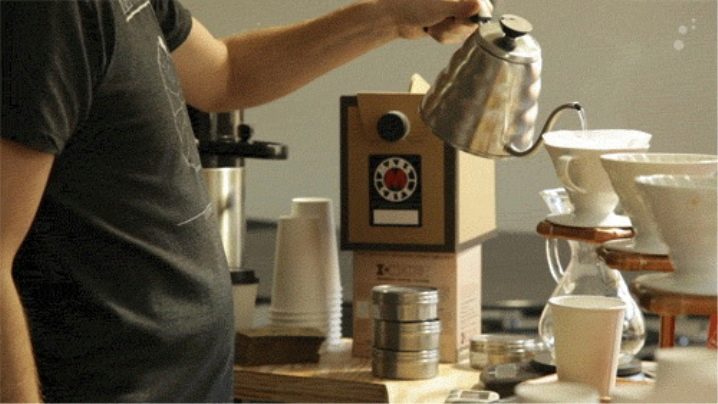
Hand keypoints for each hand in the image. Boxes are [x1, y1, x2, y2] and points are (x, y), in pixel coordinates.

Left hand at [376, 0, 491, 42]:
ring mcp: (456, 11)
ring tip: (432, 26)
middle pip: (475, 21)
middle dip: (455, 28)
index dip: (472, 16)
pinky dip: (444, 37)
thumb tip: (479, 6)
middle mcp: (462, 0)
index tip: (456, 18)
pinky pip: (456, 36)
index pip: (483, 6)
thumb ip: (461, 7)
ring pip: (464, 31)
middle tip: (440, 22)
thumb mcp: (440, 7)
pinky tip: (432, 30)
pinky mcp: (450, 22)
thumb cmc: (413, 5)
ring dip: (447, 33)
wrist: (394, 16)